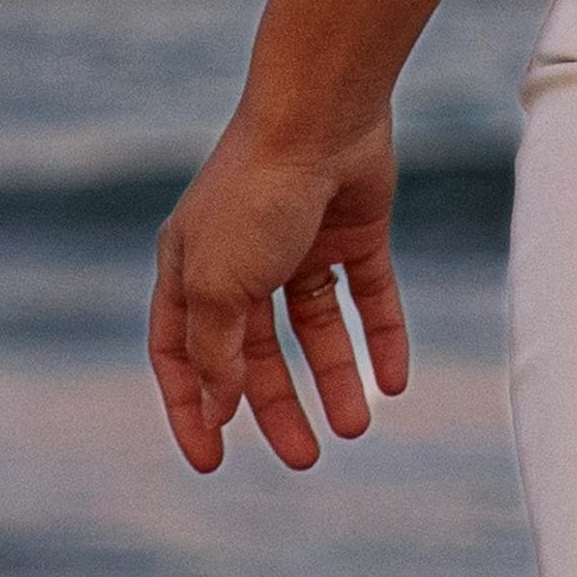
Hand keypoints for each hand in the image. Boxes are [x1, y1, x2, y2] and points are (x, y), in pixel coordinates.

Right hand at [148, 113, 412, 474]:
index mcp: (190, 267)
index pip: (181, 353)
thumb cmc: (254, 196)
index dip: (192, 407)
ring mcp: (300, 243)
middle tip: (304, 459)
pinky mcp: (355, 230)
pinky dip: (382, 336)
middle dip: (275, 406)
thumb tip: (219, 405)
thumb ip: (215, 350)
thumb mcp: (216, 285)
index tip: (211, 461)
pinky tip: (395, 381)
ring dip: (335, 378)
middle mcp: (242, 257)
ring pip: (316, 328)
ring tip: (355, 429)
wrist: (320, 115)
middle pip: (256, 350)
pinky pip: (369, 296)